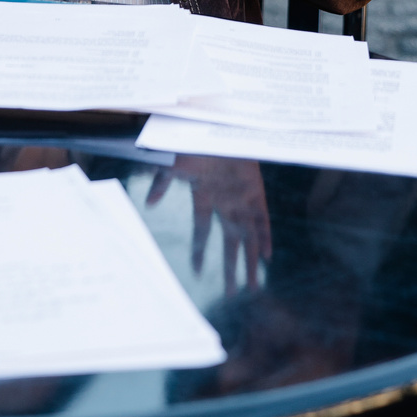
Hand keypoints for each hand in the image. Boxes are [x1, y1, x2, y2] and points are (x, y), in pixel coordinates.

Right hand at [146, 155, 270, 294]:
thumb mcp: (173, 163)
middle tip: (231, 293)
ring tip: (252, 285)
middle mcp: (225, 201)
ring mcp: (241, 197)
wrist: (218, 123)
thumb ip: (161, 183)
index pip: (202, 232)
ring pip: (247, 236)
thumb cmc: (192, 141)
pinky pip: (262, 218)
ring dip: (250, 260)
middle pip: (230, 242)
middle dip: (231, 267)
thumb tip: (149, 204)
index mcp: (205, 196)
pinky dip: (264, 236)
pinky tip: (267, 256)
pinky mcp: (256, 190)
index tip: (198, 273)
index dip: (200, 252)